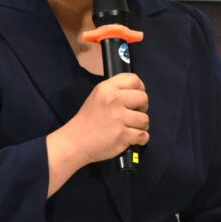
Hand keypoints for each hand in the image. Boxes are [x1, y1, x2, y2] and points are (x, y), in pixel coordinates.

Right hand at [46, 73, 148, 192]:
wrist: (75, 141)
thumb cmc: (88, 119)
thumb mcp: (98, 96)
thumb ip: (116, 91)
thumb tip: (139, 92)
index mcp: (107, 88)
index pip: (134, 80)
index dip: (140, 89)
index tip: (136, 99)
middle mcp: (113, 100)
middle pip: (143, 98)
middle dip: (142, 108)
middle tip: (133, 115)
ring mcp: (118, 118)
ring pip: (145, 119)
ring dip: (141, 126)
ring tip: (131, 128)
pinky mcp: (122, 135)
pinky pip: (143, 135)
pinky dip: (141, 139)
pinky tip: (132, 138)